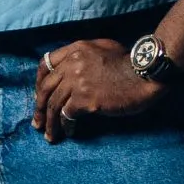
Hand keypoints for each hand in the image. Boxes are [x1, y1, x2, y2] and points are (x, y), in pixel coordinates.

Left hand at [32, 39, 167, 143]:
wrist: (145, 73)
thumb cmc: (130, 63)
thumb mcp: (104, 48)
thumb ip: (84, 56)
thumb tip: (71, 74)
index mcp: (76, 49)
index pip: (45, 64)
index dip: (39, 82)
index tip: (40, 97)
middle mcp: (72, 63)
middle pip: (45, 88)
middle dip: (39, 107)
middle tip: (38, 122)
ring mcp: (78, 81)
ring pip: (54, 104)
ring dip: (50, 122)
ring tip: (50, 136)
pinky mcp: (85, 98)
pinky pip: (67, 115)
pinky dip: (66, 126)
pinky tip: (69, 133)